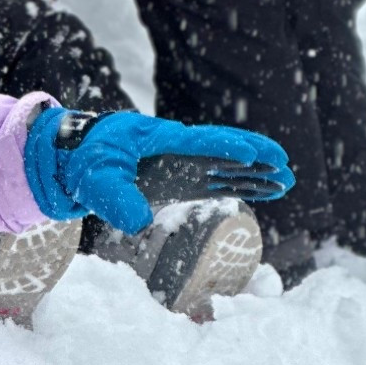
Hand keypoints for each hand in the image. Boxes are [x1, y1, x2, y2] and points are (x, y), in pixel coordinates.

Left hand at [23, 107, 293, 235]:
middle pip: (225, 151)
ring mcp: (185, 165)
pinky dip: (244, 185)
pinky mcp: (185, 180)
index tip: (251, 153)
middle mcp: (180, 150)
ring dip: (257, 174)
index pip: (200, 142)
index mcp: (161, 140)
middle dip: (255, 157)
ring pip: (229, 168)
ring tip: (287, 181)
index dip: (225, 147)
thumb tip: (139, 224)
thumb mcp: (97, 179)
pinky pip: (221, 182)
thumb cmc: (88, 161)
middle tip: (285, 164)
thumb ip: (117, 199)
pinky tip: (266, 190)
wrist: (79, 159)